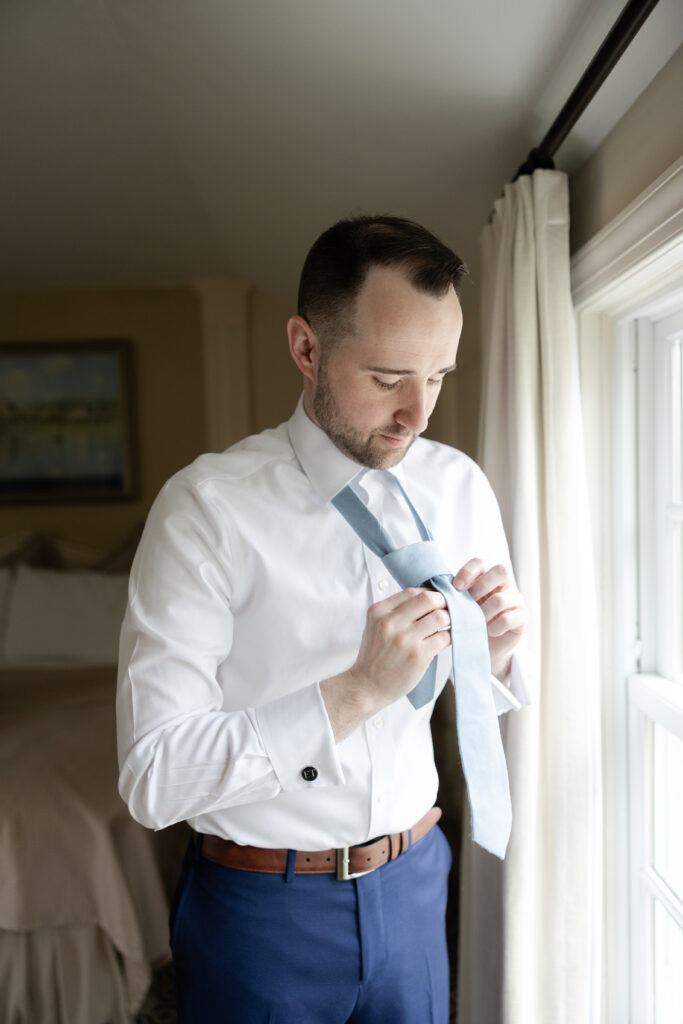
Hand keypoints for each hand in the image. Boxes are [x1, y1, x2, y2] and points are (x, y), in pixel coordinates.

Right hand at [321, 588, 450, 740]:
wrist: (366, 686)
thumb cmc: (374, 657)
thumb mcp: (375, 627)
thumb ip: (394, 612)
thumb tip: (424, 599)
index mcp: (379, 611)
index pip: (412, 591)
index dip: (429, 593)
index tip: (436, 599)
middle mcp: (391, 622)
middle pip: (428, 599)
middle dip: (443, 601)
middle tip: (448, 608)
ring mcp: (405, 638)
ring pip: (440, 616)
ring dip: (450, 618)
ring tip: (450, 624)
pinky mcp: (418, 655)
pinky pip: (444, 637)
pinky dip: (450, 635)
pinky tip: (448, 638)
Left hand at [453, 558, 526, 680]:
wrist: (485, 644)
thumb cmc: (470, 620)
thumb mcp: (460, 605)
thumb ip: (452, 595)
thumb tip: (429, 591)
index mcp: (486, 576)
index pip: (480, 562)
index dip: (468, 572)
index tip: (456, 587)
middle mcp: (504, 584)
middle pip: (501, 571)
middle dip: (482, 586)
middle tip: (470, 602)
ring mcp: (516, 600)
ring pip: (501, 599)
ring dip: (484, 613)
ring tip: (475, 622)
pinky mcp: (522, 617)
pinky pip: (509, 618)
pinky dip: (494, 626)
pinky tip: (488, 631)